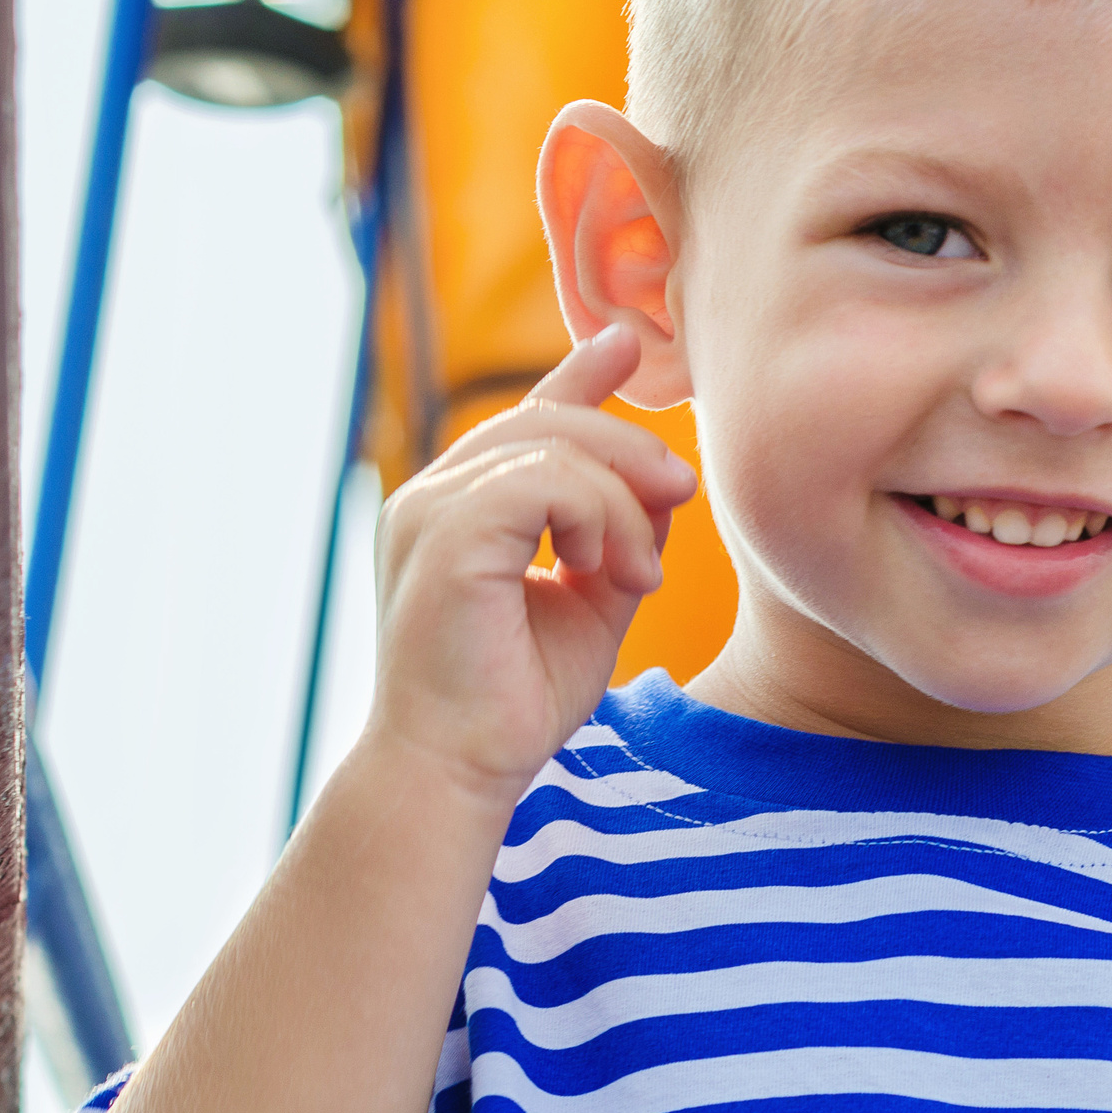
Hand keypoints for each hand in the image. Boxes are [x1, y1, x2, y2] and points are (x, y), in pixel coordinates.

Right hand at [365, 325, 697, 807]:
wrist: (462, 769)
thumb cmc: (517, 699)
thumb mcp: (592, 600)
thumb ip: (619, 535)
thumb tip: (663, 482)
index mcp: (461, 509)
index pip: (523, 419)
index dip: (578, 376)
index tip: (627, 343)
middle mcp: (433, 497)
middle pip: (549, 419)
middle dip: (631, 450)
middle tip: (682, 496)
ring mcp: (429, 510)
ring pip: (554, 445)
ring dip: (621, 502)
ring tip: (638, 574)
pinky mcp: (444, 536)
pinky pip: (543, 481)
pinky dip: (596, 517)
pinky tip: (609, 571)